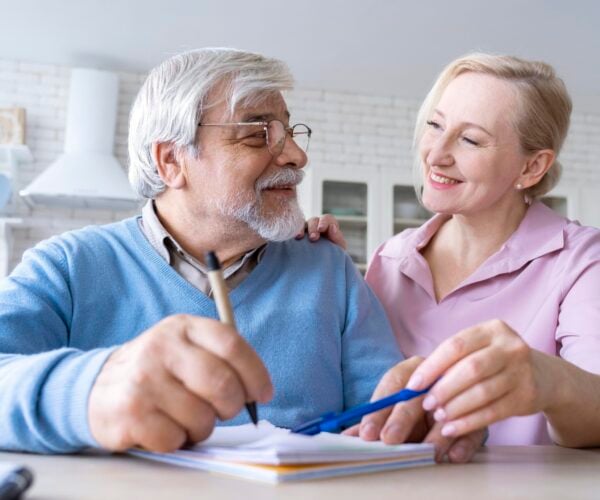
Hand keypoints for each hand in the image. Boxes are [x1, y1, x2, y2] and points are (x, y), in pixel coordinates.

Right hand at [88, 314, 272, 451]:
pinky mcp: (129, 412)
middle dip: (232, 406)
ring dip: (202, 427)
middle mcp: (161, 347)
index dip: (255, 373)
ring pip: (202, 417)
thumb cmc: (157, 370)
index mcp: (183, 326)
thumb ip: (221, 358)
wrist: (97, 387)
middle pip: (222, 384)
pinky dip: (177, 441)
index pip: (231, 344)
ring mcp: (143, 379)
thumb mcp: (185, 346)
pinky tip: (165, 426)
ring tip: (186, 417)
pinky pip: (175, 439)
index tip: (263, 394)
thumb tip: (259, 390)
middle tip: (224, 410)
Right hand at [295, 214, 346, 249]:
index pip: (327, 219)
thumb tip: (332, 227)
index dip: (323, 222)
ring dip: (301, 229)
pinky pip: (294, 231)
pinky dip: (293, 233)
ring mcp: (306, 230)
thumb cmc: (335, 253)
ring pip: (302, 225)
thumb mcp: (339, 246)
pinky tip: (293, 238)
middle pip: (314, 221)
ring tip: (299, 237)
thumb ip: (337, 237)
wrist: (324, 264)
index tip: (321, 229)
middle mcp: (316, 225)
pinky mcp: (298, 236)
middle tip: (313, 238)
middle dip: (313, 228)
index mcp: (329, 225)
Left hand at [345, 357, 484, 462]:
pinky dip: (464, 443)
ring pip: (448, 410)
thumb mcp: (390, 408)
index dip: (379, 411)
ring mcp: (458, 392)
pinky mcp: (479, 412)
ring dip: (436, 435)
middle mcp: (435, 376)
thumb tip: (346, 437)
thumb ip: (371, 422)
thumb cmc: (412, 403)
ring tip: (426, 452)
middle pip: (417, 396)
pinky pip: (475, 427)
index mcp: (411, 370)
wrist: (446, 393)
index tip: (368, 433)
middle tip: (390, 440)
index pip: (393, 384)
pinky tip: (452, 456)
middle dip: (402, 420)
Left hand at [405, 319, 551, 439]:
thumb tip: (416, 384)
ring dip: (456, 408)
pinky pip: (494, 412)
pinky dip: (469, 422)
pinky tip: (453, 428)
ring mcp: (522, 371)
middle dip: (444, 389)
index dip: (432, 366)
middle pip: (470, 369)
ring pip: (482, 392)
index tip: (413, 385)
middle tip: (426, 404)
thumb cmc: (497, 362)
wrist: (544, 376)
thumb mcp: (478, 350)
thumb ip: (452, 362)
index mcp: (492, 329)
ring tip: (439, 417)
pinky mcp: (528, 396)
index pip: (455, 346)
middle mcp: (510, 346)